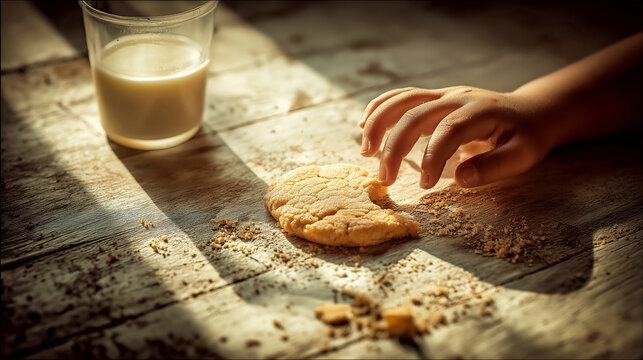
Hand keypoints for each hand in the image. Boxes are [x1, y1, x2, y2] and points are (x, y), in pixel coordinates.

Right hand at [359, 86, 555, 187]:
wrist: (531, 111)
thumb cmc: (527, 137)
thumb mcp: (524, 155)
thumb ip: (494, 167)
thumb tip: (461, 179)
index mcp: (481, 111)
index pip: (449, 130)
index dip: (432, 157)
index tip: (425, 185)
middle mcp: (458, 97)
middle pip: (416, 113)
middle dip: (395, 146)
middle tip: (385, 179)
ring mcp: (444, 94)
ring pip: (403, 100)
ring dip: (379, 123)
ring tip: (366, 152)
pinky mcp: (434, 98)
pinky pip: (402, 97)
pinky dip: (380, 108)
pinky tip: (364, 124)